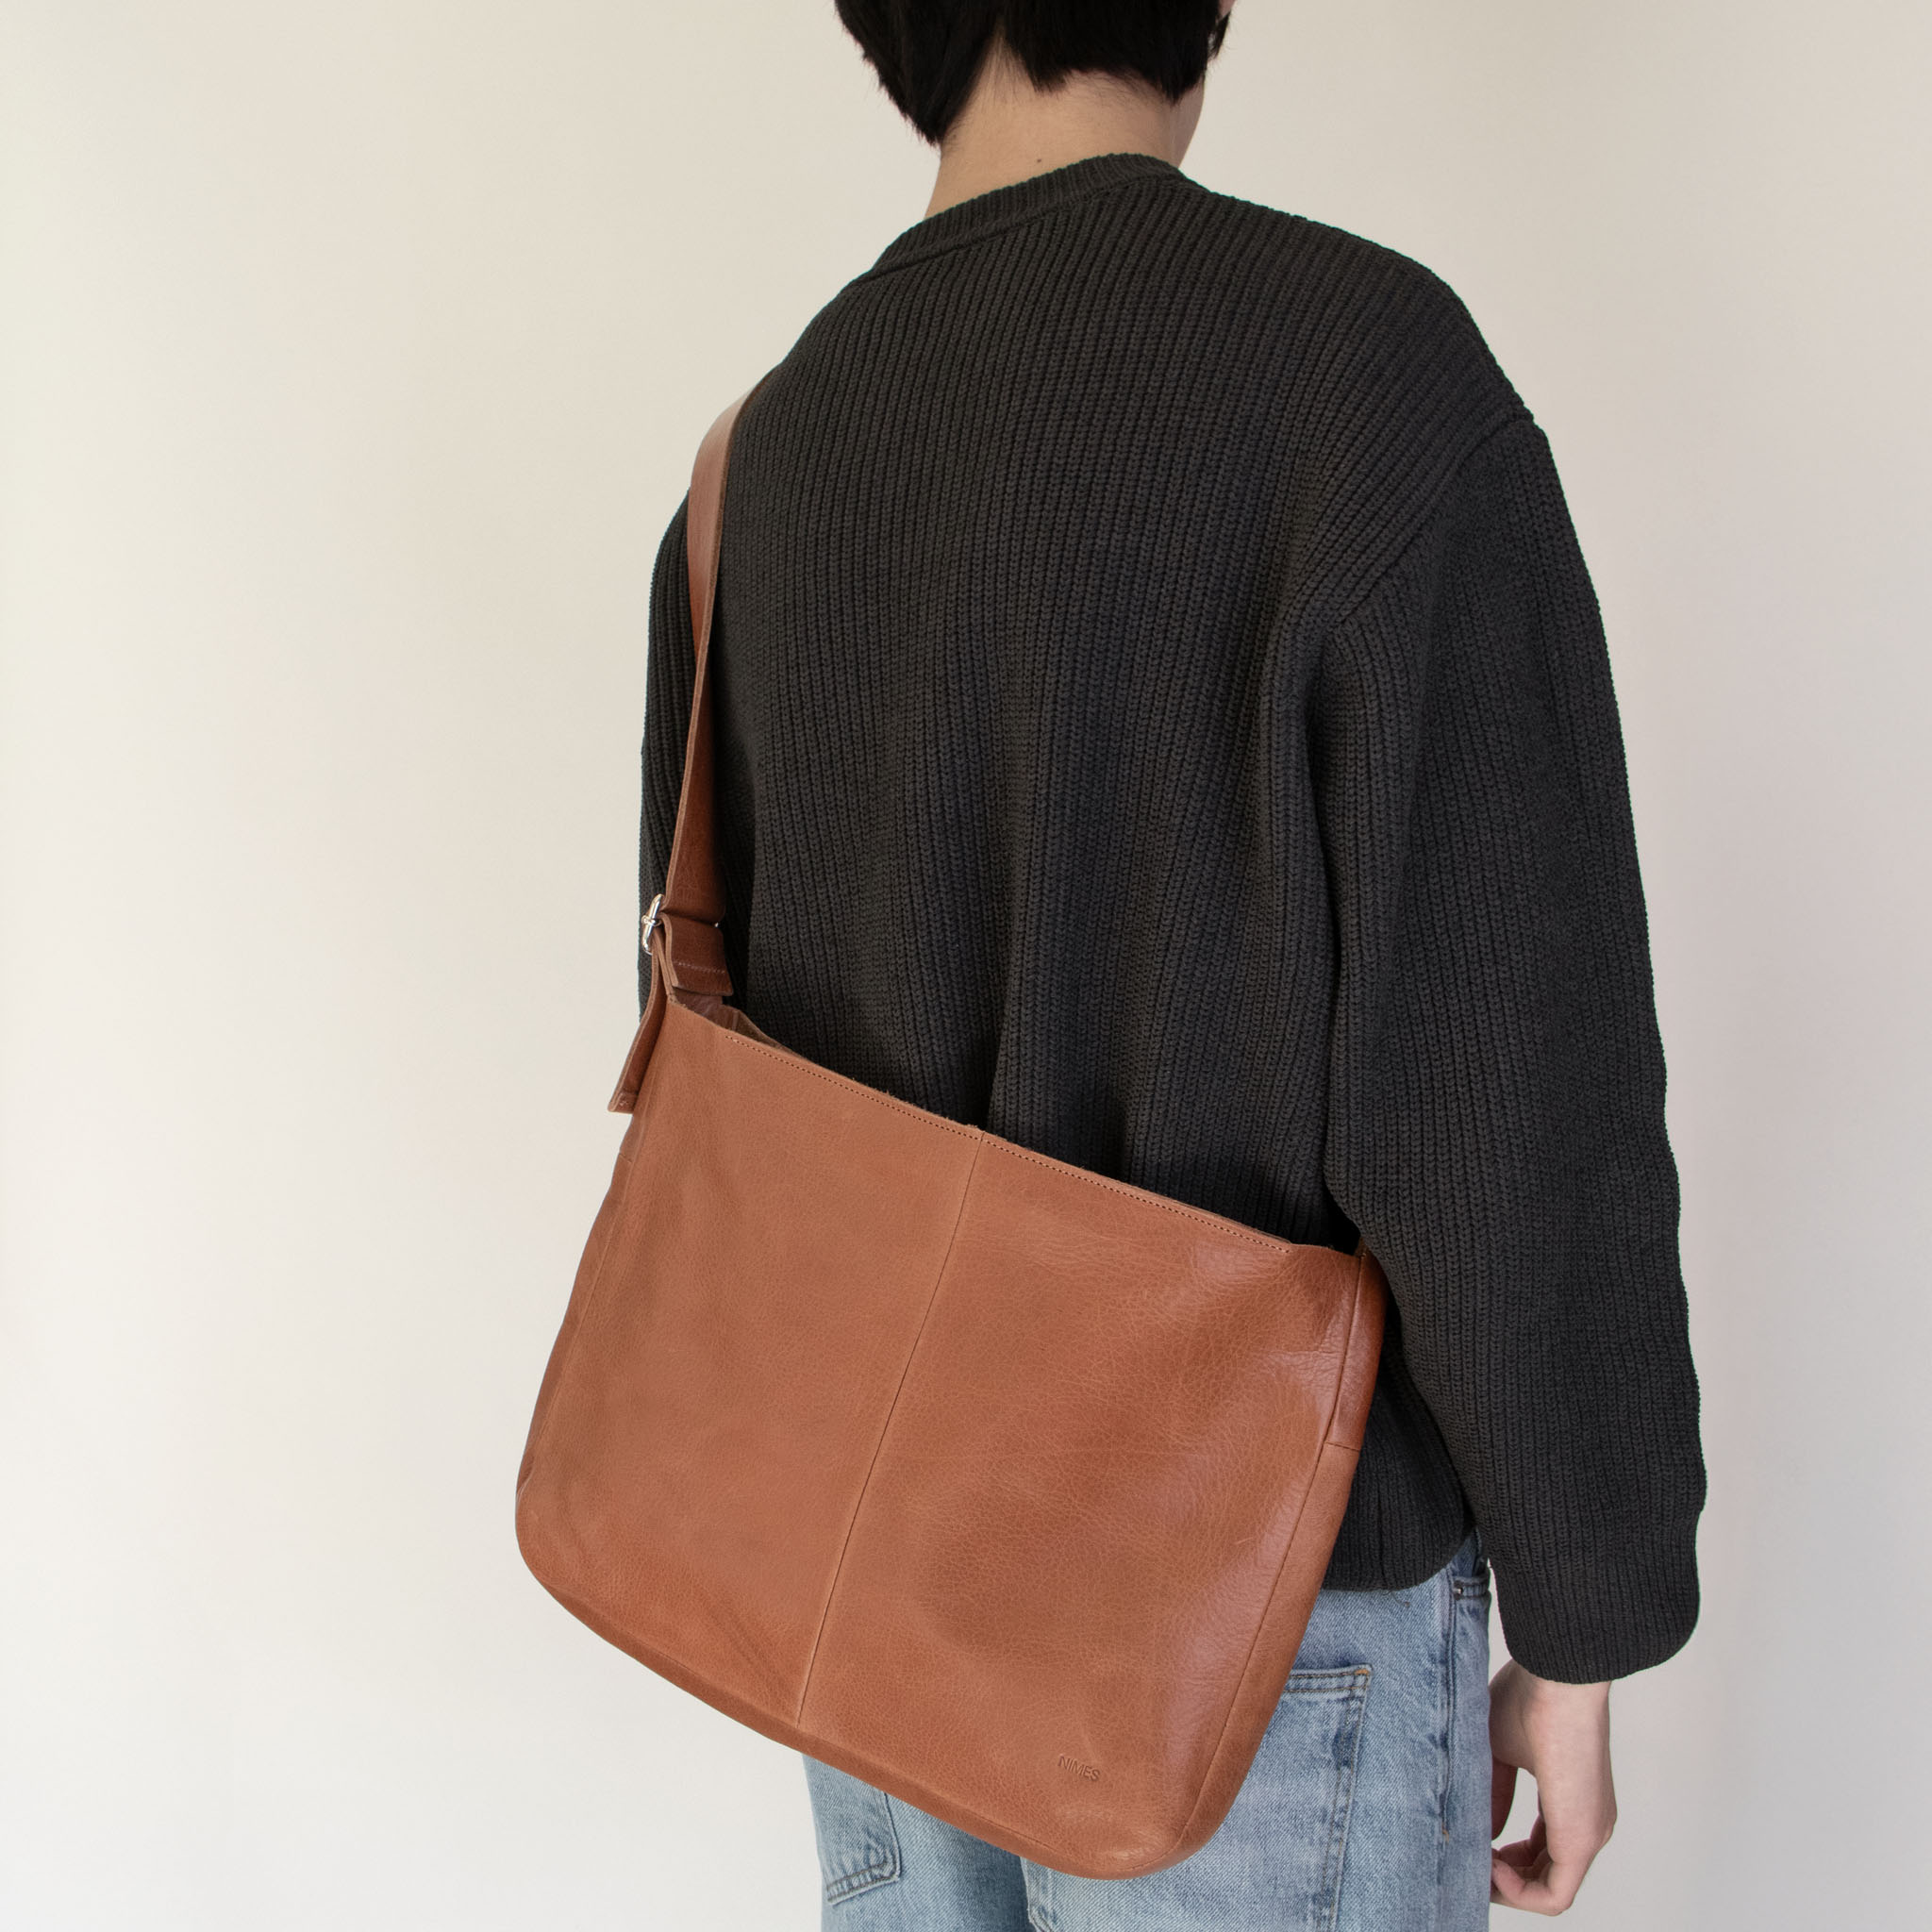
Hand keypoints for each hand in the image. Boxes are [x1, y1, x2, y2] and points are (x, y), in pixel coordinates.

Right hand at [1488, 1659, 1615, 1913]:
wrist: (1558, 1677)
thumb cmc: (1530, 1696)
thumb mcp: (1500, 1750)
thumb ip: (1495, 1793)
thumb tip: (1486, 1833)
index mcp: (1571, 1800)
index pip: (1543, 1851)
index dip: (1506, 1859)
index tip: (1474, 1846)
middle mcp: (1587, 1823)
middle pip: (1545, 1878)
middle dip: (1503, 1878)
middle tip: (1469, 1860)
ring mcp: (1589, 1834)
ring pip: (1549, 1892)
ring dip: (1506, 1887)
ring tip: (1474, 1861)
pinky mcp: (1582, 1839)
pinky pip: (1553, 1895)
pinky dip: (1518, 1892)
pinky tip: (1489, 1864)